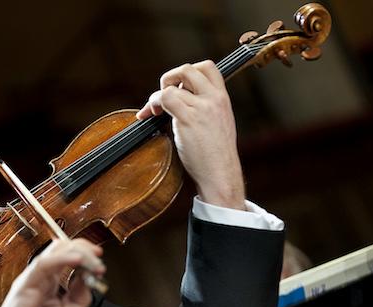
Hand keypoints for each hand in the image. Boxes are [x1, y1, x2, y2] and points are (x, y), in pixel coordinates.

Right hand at [0, 238, 103, 306]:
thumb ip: (78, 299)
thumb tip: (89, 280)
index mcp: (49, 286)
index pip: (67, 259)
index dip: (85, 257)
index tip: (101, 266)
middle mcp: (40, 279)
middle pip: (62, 249)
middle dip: (84, 250)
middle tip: (100, 260)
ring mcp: (31, 281)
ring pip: (54, 252)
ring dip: (78, 253)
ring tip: (94, 261)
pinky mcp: (23, 286)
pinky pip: (43, 265)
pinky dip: (62, 259)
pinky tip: (76, 260)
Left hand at [136, 60, 245, 209]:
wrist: (220, 173)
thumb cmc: (214, 154)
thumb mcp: (216, 122)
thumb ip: (203, 107)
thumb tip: (179, 97)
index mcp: (222, 98)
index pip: (207, 67)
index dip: (187, 73)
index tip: (179, 89)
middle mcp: (214, 99)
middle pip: (187, 69)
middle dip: (169, 78)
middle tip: (163, 96)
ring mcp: (202, 108)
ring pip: (171, 86)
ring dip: (156, 97)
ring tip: (154, 111)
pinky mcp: (189, 119)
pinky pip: (165, 98)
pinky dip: (152, 104)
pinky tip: (150, 116)